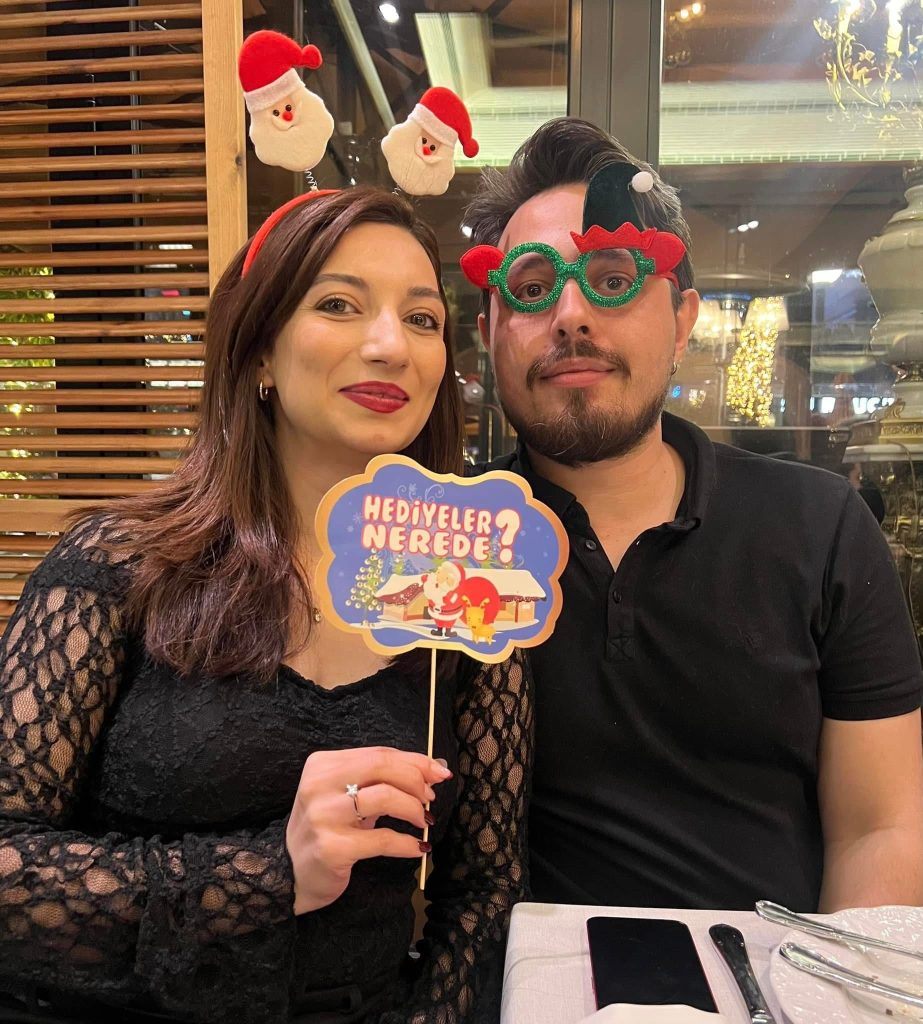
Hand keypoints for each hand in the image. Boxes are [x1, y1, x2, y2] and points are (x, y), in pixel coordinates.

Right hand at [285, 746, 451, 913]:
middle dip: (416, 780)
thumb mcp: (347, 796)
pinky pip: (382, 839)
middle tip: (430, 798)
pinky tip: (418, 847)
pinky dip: (407, 843)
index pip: (378, 753)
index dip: (414, 761)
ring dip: (414, 808)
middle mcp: (319, 785)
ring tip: (423, 820)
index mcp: (323, 764)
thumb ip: (382, 778)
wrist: (291, 874)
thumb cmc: (327, 829)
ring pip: (385, 797)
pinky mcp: (332, 848)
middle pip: (382, 767)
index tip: (438, 773)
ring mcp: (323, 816)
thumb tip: (433, 768)